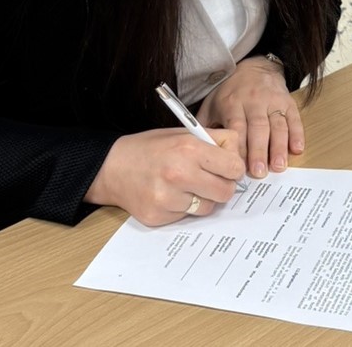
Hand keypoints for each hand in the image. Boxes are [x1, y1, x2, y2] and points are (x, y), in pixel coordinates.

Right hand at [84, 128, 244, 225]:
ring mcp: (168, 199)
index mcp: (188, 148)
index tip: (226, 167)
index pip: (234, 167)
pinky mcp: (159, 217)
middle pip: (226, 191)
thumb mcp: (182, 133)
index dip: (233, 167)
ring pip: (208, 208)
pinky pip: (187, 217)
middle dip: (222, 186)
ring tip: (185, 186)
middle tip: (209, 179)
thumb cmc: (150, 148)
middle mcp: (179, 174)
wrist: (112, 167)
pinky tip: (169, 195)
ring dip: (202, 199)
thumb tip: (240, 156)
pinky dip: (183, 208)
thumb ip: (214, 140)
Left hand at [196, 56, 302, 178]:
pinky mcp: (288, 102)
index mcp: (232, 103)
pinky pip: (294, 118)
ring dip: (279, 147)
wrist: (254, 67)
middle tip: (259, 172)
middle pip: (258, 128)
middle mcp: (253, 101)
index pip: (236, 127)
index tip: (237, 167)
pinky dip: (297, 134)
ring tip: (279, 166)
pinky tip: (297, 150)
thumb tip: (200, 151)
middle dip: (259, 151)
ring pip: (277, 125)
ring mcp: (272, 101)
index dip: (238, 147)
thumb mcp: (212, 103)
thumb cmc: (230, 91)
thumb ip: (206, 126)